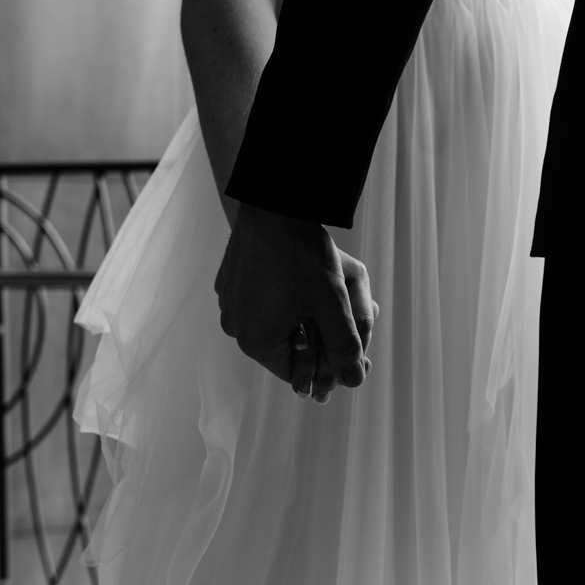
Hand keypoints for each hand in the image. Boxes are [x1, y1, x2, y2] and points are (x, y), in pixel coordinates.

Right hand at [215, 202, 377, 400]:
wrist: (273, 204)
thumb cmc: (301, 254)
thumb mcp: (332, 303)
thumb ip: (346, 346)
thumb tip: (355, 380)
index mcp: (256, 341)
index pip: (298, 373)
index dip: (329, 365)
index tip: (353, 349)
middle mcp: (236, 328)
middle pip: (289, 347)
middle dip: (322, 335)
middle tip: (352, 314)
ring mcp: (230, 304)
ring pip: (278, 324)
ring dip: (305, 316)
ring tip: (331, 293)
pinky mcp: (230, 282)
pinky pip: (263, 302)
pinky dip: (286, 297)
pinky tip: (305, 279)